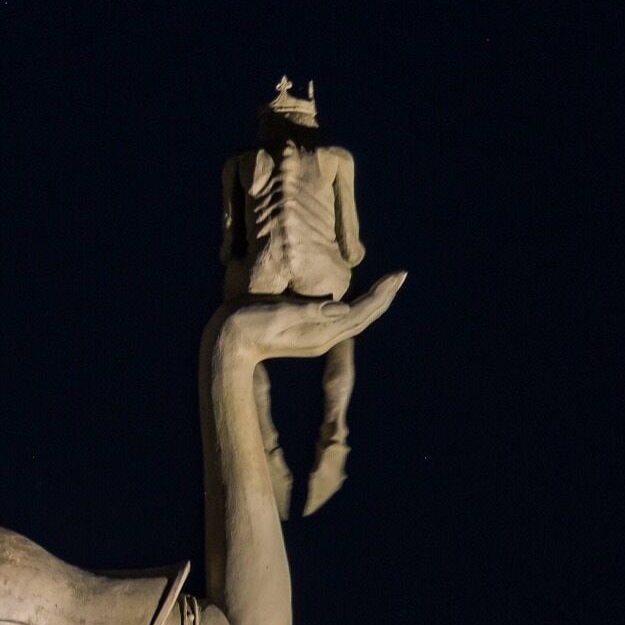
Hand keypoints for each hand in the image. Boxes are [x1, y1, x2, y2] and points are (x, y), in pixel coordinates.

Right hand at [215, 271, 406, 361]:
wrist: (224, 347)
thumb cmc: (245, 326)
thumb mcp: (276, 314)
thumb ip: (308, 311)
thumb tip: (341, 306)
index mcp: (319, 333)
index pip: (360, 311)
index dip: (381, 294)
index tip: (397, 276)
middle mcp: (322, 338)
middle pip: (363, 317)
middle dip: (383, 296)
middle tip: (400, 276)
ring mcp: (315, 339)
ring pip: (354, 320)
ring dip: (372, 302)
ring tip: (387, 287)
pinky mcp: (306, 335)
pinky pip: (340, 320)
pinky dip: (355, 307)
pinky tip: (357, 300)